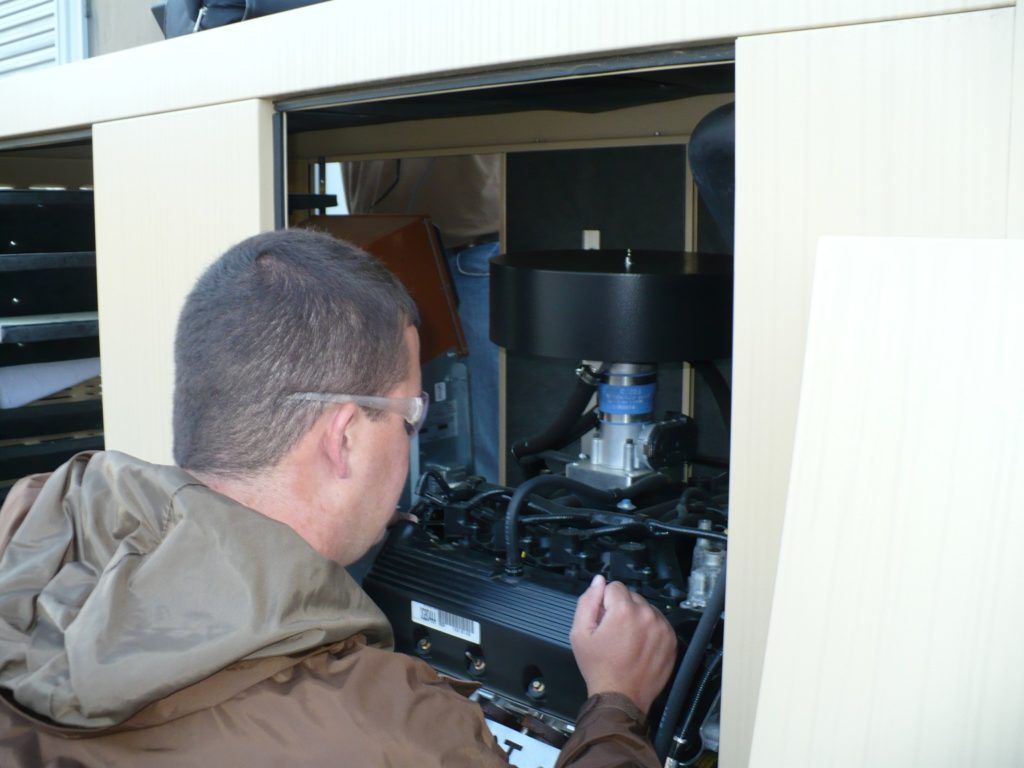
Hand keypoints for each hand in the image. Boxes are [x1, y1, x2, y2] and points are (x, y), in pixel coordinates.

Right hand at [570, 574, 676, 714]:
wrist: (621, 697)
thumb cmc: (600, 668)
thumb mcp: (579, 633)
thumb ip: (587, 602)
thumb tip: (598, 582)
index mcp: (623, 611)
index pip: (614, 586)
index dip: (604, 602)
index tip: (603, 619)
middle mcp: (646, 615)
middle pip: (631, 596)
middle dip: (621, 609)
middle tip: (614, 633)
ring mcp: (662, 627)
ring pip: (645, 608)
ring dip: (636, 618)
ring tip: (627, 641)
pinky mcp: (671, 639)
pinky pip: (658, 622)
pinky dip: (649, 630)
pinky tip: (639, 646)